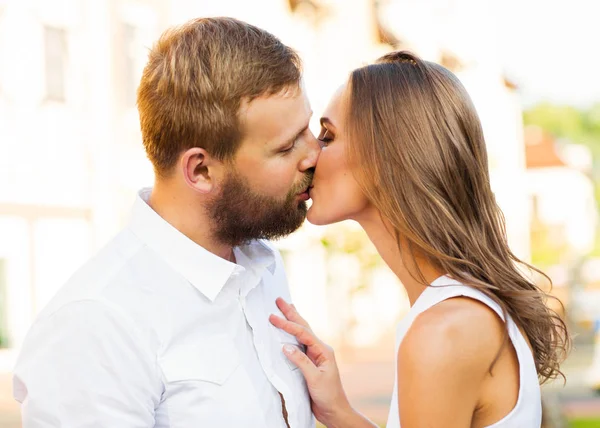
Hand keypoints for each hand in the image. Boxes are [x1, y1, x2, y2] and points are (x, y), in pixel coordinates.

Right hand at [269, 298, 352, 426]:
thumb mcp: (314, 378)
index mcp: (323, 351)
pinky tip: (289, 332)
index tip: (273, 317)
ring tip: (286, 307)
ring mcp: (315, 356)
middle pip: (304, 327)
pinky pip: (299, 344)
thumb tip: (285, 346)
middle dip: (291, 313)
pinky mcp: (310, 363)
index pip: (303, 333)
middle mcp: (320, 350)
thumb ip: (300, 362)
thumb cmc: (328, 395)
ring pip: (302, 334)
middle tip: (279, 300)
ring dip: (293, 320)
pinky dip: (293, 334)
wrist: (334, 410)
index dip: (287, 324)